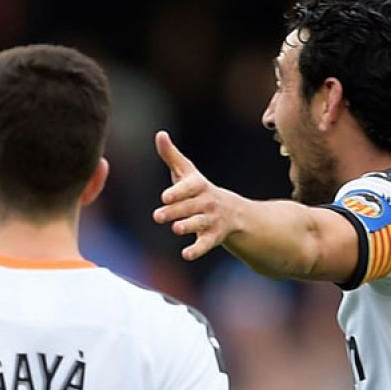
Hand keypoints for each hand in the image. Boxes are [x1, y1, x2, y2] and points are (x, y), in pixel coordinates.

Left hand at [152, 131, 240, 261]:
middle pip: (191, 207)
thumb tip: (160, 134)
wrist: (233, 213)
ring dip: (188, 226)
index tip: (164, 197)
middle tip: (158, 216)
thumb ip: (171, 156)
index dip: (178, 191)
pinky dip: (197, 250)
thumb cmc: (199, 190)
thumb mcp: (187, 173)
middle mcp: (207, 202)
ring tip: (175, 229)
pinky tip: (186, 255)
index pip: (190, 187)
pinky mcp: (213, 237)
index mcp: (199, 186)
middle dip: (175, 211)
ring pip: (199, 224)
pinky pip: (206, 244)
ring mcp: (211, 220)